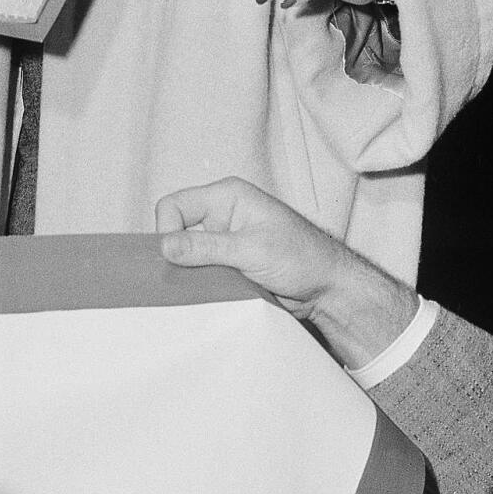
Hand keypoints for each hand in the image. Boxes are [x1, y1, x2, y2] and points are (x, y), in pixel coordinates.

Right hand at [158, 177, 420, 365]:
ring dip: (191, 274)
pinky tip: (210, 296)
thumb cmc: (301, 258)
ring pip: (185, 257)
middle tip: (186, 279)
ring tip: (205, 289)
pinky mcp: (226, 265)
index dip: (167, 231)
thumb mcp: (251, 250)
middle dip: (177, 256)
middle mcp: (220, 215)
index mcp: (226, 197)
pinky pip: (199, 273)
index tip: (175, 259)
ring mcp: (223, 242)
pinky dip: (200, 285)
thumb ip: (206, 248)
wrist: (328, 289)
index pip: (173, 206)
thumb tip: (164, 247)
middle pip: (175, 231)